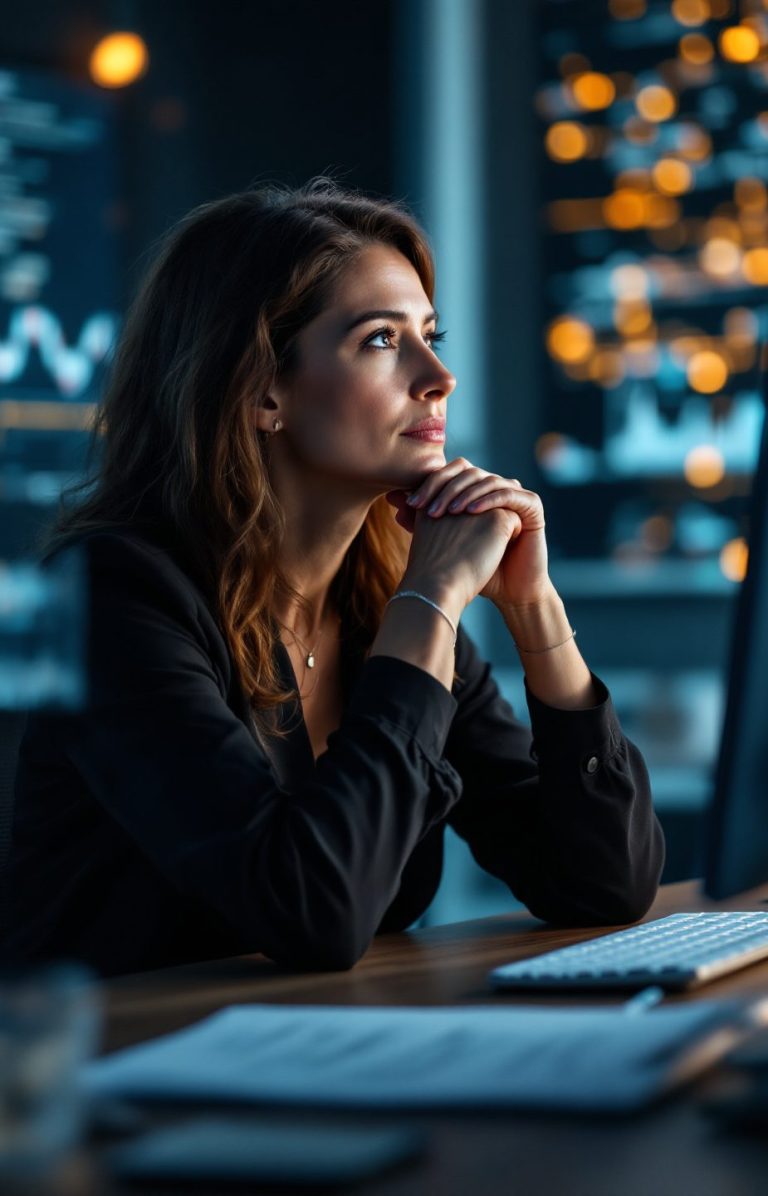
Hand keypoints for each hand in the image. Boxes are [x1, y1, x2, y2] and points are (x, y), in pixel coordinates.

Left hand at [386, 458, 549, 609]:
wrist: (509, 592)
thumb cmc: (476, 569)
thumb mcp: (445, 540)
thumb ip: (423, 518)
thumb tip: (392, 498)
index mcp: (477, 491)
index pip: (451, 474)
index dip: (430, 484)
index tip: (409, 504)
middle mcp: (496, 488)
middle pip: (468, 472)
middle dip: (444, 487)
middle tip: (426, 508)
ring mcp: (516, 494)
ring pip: (487, 480)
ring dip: (464, 493)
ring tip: (447, 512)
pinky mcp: (532, 505)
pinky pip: (509, 494)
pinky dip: (488, 500)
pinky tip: (470, 513)